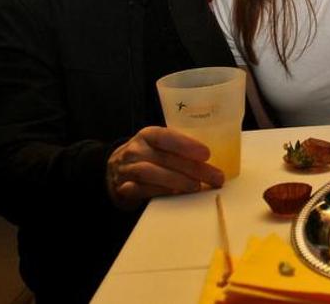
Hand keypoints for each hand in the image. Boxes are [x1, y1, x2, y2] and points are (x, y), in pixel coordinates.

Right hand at [106, 126, 223, 209]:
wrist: (114, 170)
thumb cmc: (148, 156)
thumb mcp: (159, 145)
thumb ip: (179, 148)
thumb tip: (215, 158)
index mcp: (148, 135)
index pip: (166, 136)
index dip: (186, 145)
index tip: (207, 154)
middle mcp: (136, 149)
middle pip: (165, 158)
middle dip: (192, 169)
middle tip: (215, 177)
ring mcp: (126, 169)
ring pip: (150, 173)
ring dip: (176, 181)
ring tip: (196, 187)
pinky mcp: (122, 188)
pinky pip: (139, 190)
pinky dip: (156, 192)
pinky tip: (173, 194)